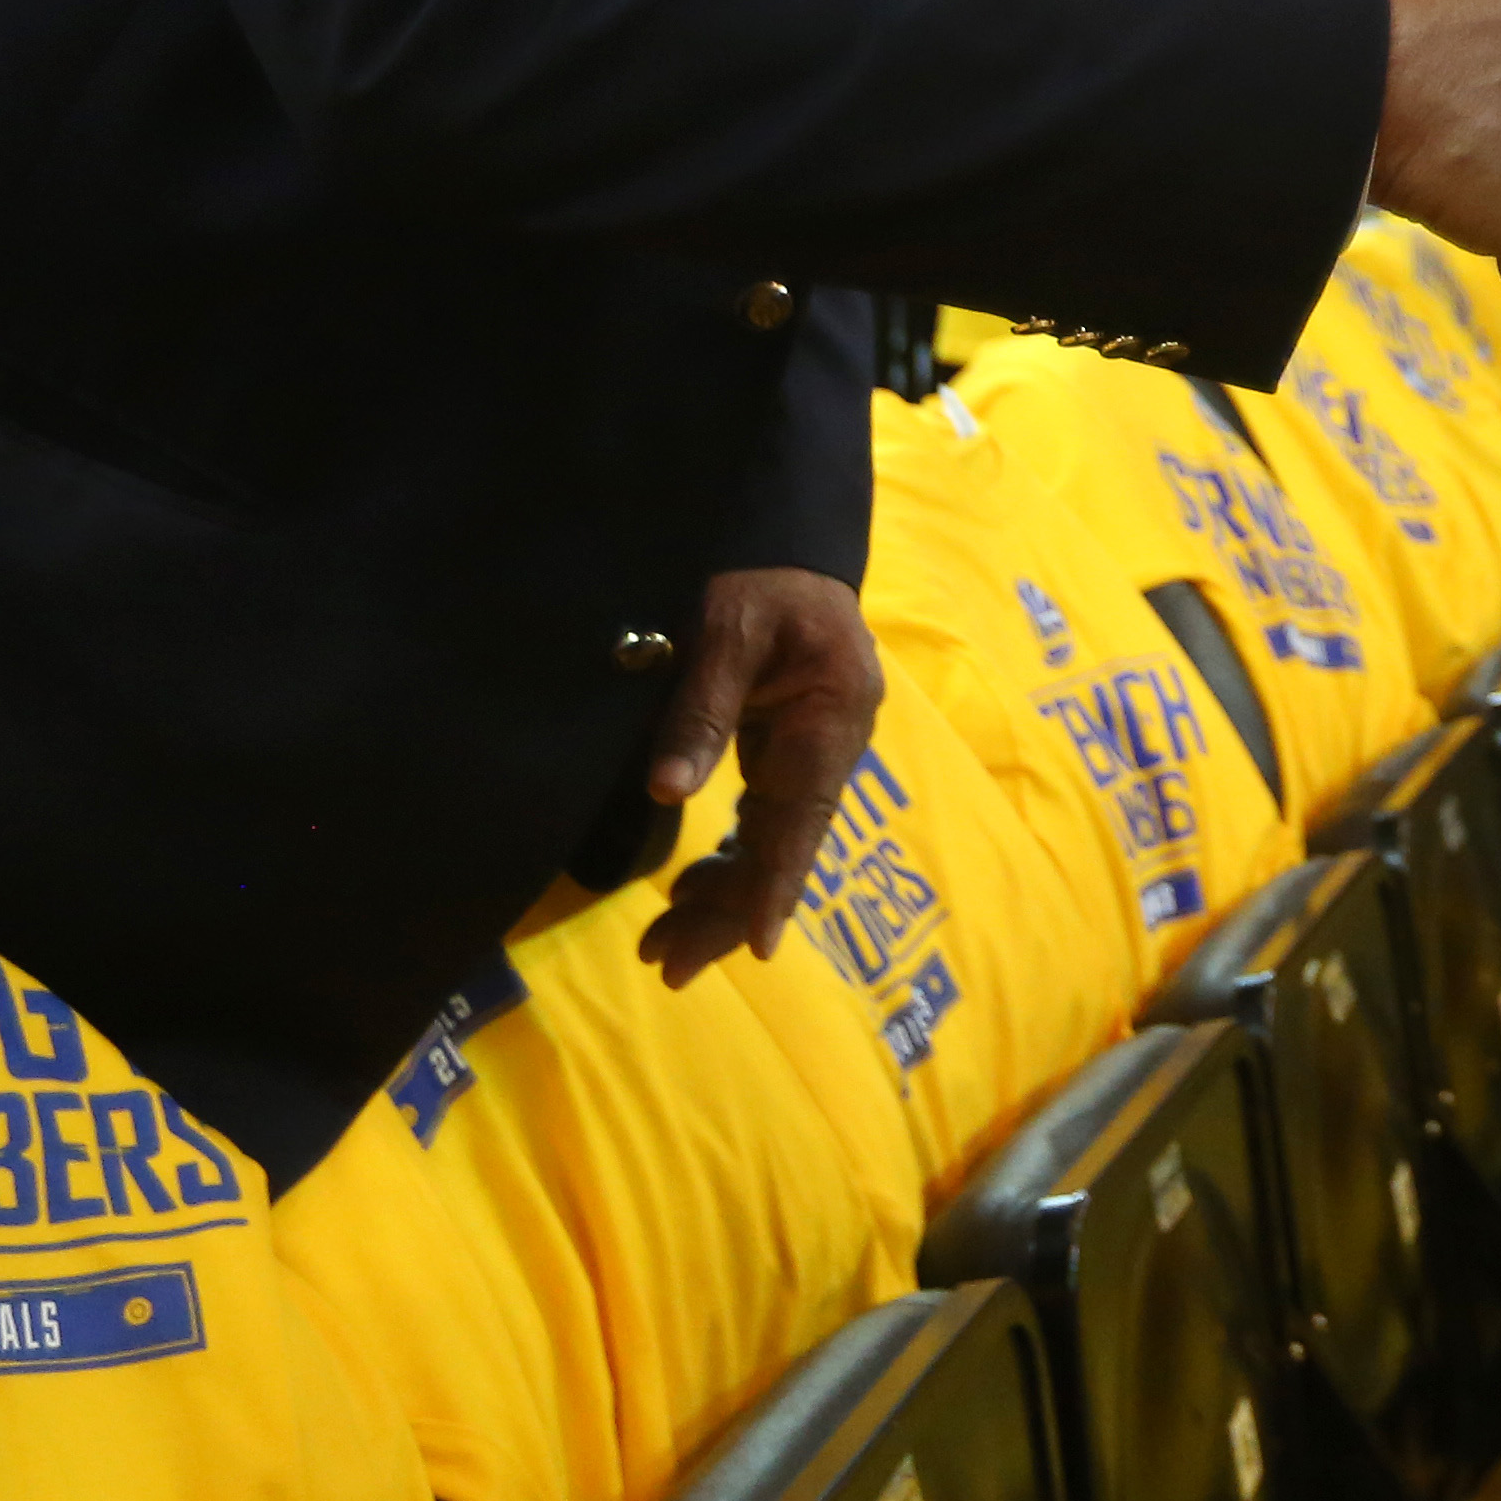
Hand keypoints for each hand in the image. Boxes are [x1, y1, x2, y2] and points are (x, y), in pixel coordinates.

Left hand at [638, 567, 882, 983]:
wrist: (785, 536)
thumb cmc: (756, 574)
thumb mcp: (723, 629)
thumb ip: (701, 709)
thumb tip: (667, 791)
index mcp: (831, 714)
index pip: (800, 816)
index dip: (775, 884)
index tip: (757, 947)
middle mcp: (835, 741)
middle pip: (786, 843)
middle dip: (730, 907)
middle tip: (668, 964)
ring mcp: (817, 747)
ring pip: (775, 838)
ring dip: (725, 892)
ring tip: (665, 944)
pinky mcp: (793, 746)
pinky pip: (767, 817)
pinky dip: (731, 857)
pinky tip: (691, 891)